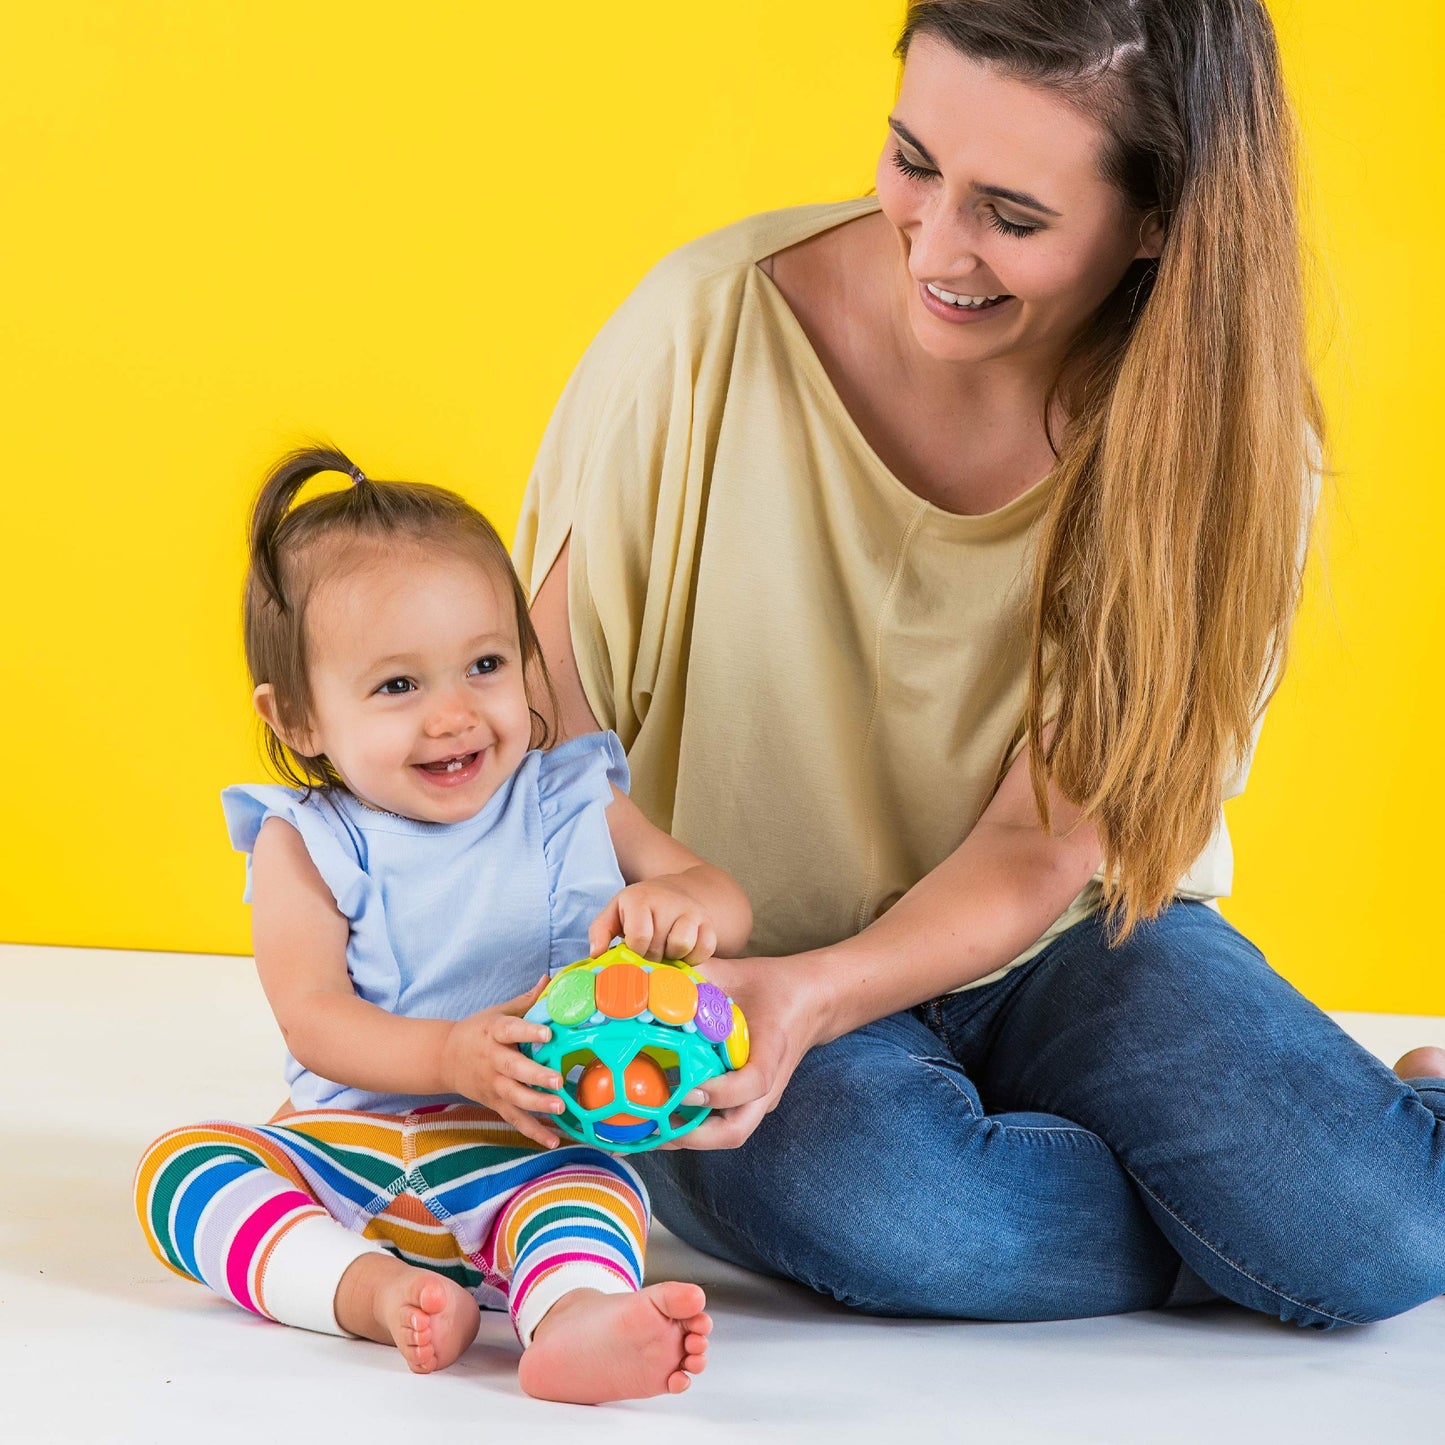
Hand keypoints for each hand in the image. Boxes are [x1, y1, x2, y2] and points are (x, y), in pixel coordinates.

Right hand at [438, 977, 565, 1148]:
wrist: (444, 1058)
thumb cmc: (479, 1031)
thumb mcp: (497, 1012)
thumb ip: (526, 1001)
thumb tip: (550, 979)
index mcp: (494, 1033)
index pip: (511, 1030)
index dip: (529, 1032)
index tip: (548, 1034)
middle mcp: (492, 1060)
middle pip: (514, 1068)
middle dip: (536, 1075)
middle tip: (558, 1080)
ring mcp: (493, 1085)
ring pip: (514, 1097)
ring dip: (537, 1104)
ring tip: (560, 1108)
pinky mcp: (495, 1103)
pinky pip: (515, 1119)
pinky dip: (533, 1132)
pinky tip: (553, 1140)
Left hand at [588, 882, 718, 962]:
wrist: (675, 892)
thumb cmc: (640, 908)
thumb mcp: (615, 912)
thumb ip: (600, 931)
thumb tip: (597, 954)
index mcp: (640, 899)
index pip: (639, 937)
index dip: (636, 951)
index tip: (635, 949)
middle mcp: (668, 901)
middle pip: (659, 946)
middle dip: (652, 955)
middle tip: (650, 948)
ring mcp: (691, 911)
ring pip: (683, 945)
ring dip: (673, 955)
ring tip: (666, 948)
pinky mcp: (708, 922)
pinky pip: (705, 948)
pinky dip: (694, 956)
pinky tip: (683, 950)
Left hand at [660, 954, 826, 1150]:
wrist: (811, 1002)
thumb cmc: (775, 987)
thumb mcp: (739, 974)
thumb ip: (702, 975)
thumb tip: (656, 970)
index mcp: (772, 1052)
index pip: (753, 1084)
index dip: (719, 1092)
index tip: (686, 1089)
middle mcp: (767, 1086)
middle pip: (735, 1130)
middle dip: (692, 1136)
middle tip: (652, 1127)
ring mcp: (759, 1099)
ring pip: (727, 1134)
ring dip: (687, 1138)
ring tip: (646, 1131)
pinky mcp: (749, 1101)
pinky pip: (721, 1124)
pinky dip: (692, 1128)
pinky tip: (659, 1119)